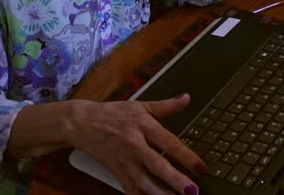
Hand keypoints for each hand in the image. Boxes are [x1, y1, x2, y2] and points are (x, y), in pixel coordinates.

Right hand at [68, 94, 205, 194]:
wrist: (82, 123)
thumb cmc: (113, 114)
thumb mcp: (140, 105)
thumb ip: (166, 106)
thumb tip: (186, 98)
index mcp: (142, 126)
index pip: (168, 142)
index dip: (186, 156)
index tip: (201, 167)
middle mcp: (134, 145)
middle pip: (157, 165)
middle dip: (175, 180)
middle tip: (192, 191)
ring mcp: (124, 161)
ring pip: (144, 182)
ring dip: (161, 194)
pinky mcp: (116, 172)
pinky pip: (131, 189)